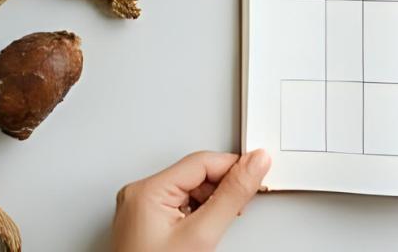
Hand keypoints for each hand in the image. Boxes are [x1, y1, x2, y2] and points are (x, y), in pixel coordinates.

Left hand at [111, 150, 270, 251]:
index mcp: (147, 191)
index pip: (202, 162)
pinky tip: (205, 231)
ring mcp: (141, 209)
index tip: (258, 174)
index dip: (234, 167)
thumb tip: (254, 164)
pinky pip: (180, 205)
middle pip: (196, 174)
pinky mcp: (146, 223)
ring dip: (213, 202)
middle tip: (242, 205)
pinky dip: (199, 214)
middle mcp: (139, 195)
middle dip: (224, 188)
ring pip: (190, 190)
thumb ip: (232, 195)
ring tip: (219, 226)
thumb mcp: (201, 235)